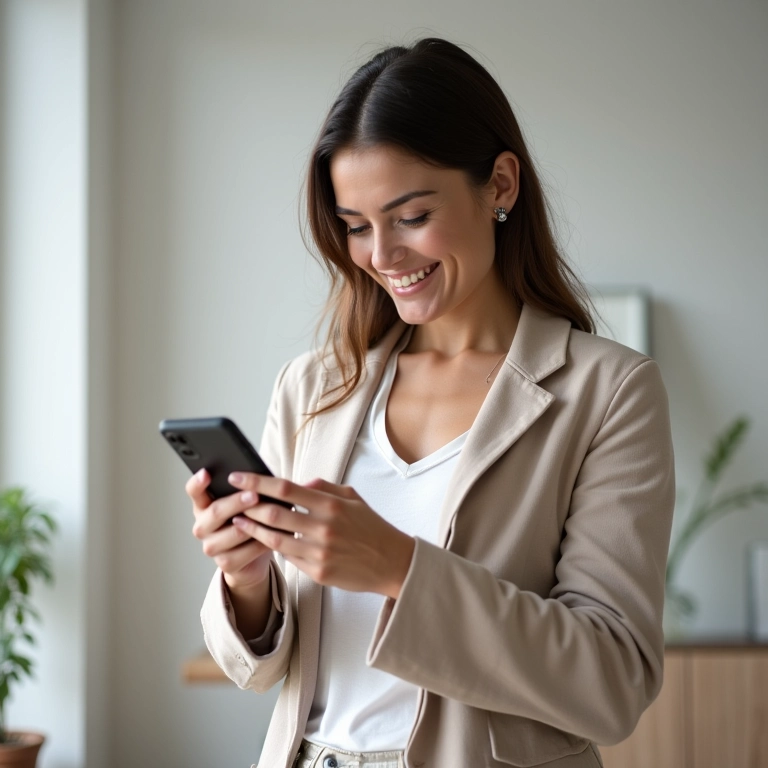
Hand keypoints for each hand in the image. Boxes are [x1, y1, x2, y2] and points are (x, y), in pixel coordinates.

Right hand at [186, 468, 272, 590]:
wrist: (253, 556)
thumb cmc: (250, 521)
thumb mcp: (246, 503)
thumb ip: (246, 489)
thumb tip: (259, 476)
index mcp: (204, 506)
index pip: (194, 491)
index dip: (198, 482)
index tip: (206, 472)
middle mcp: (202, 526)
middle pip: (216, 511)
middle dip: (237, 502)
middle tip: (255, 495)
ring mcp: (211, 547)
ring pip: (234, 532)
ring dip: (255, 524)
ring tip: (272, 515)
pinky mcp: (224, 564)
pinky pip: (246, 551)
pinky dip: (262, 542)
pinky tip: (274, 535)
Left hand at [227, 473, 415, 598]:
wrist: (393, 562)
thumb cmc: (371, 527)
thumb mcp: (352, 498)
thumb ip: (323, 487)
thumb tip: (296, 484)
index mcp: (331, 504)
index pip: (285, 489)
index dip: (257, 482)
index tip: (238, 477)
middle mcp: (324, 527)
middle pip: (274, 513)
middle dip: (247, 505)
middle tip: (231, 500)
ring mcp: (319, 552)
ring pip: (274, 539)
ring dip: (252, 529)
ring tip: (239, 521)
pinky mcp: (318, 572)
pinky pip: (288, 558)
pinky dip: (274, 547)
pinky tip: (264, 540)